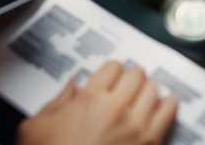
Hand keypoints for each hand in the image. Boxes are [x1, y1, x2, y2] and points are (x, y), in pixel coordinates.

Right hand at [17, 62, 177, 144]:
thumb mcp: (36, 129)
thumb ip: (55, 102)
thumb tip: (71, 85)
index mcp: (89, 100)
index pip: (113, 67)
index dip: (111, 72)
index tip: (112, 78)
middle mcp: (116, 109)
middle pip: (136, 74)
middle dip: (131, 78)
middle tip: (127, 86)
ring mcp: (136, 126)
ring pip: (154, 89)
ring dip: (148, 90)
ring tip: (143, 96)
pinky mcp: (150, 143)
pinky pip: (169, 111)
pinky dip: (168, 105)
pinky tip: (163, 106)